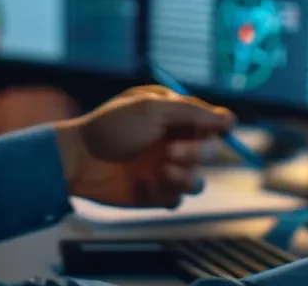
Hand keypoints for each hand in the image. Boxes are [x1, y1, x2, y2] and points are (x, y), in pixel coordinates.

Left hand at [54, 86, 233, 208]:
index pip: (213, 121)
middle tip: (172, 151)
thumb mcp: (151, 108)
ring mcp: (167, 169)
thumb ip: (192, 112)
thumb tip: (228, 119)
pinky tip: (142, 185)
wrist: (78, 159)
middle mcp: (175, 141)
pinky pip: (177, 199)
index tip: (221, 129)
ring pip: (199, 180)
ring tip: (163, 171)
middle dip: (198, 152)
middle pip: (212, 151)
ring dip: (187, 177)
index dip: (221, 125)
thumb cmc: (111, 126)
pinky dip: (165, 193)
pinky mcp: (156, 194)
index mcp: (176, 116)